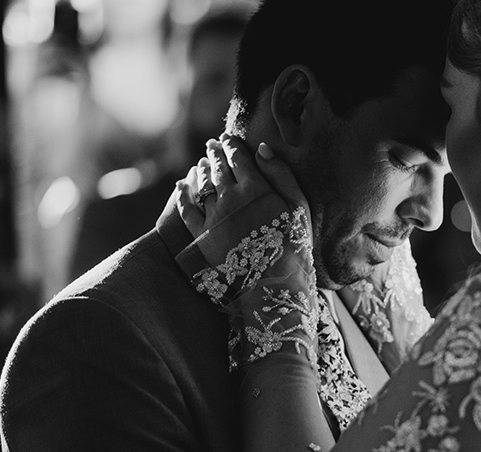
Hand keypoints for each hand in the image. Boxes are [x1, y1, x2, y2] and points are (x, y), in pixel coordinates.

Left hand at [175, 135, 309, 266]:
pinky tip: (182, 185)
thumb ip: (281, 175)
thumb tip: (262, 149)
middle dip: (214, 152)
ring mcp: (213, 216)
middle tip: (212, 144)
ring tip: (202, 162)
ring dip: (201, 169)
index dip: (232, 145)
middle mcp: (230, 197)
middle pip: (217, 167)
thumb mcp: (299, 207)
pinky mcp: (201, 235)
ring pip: (202, 184)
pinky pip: (186, 209)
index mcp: (255, 187)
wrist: (274, 284)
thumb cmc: (293, 246)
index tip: (228, 138)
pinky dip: (183, 194)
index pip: (238, 157)